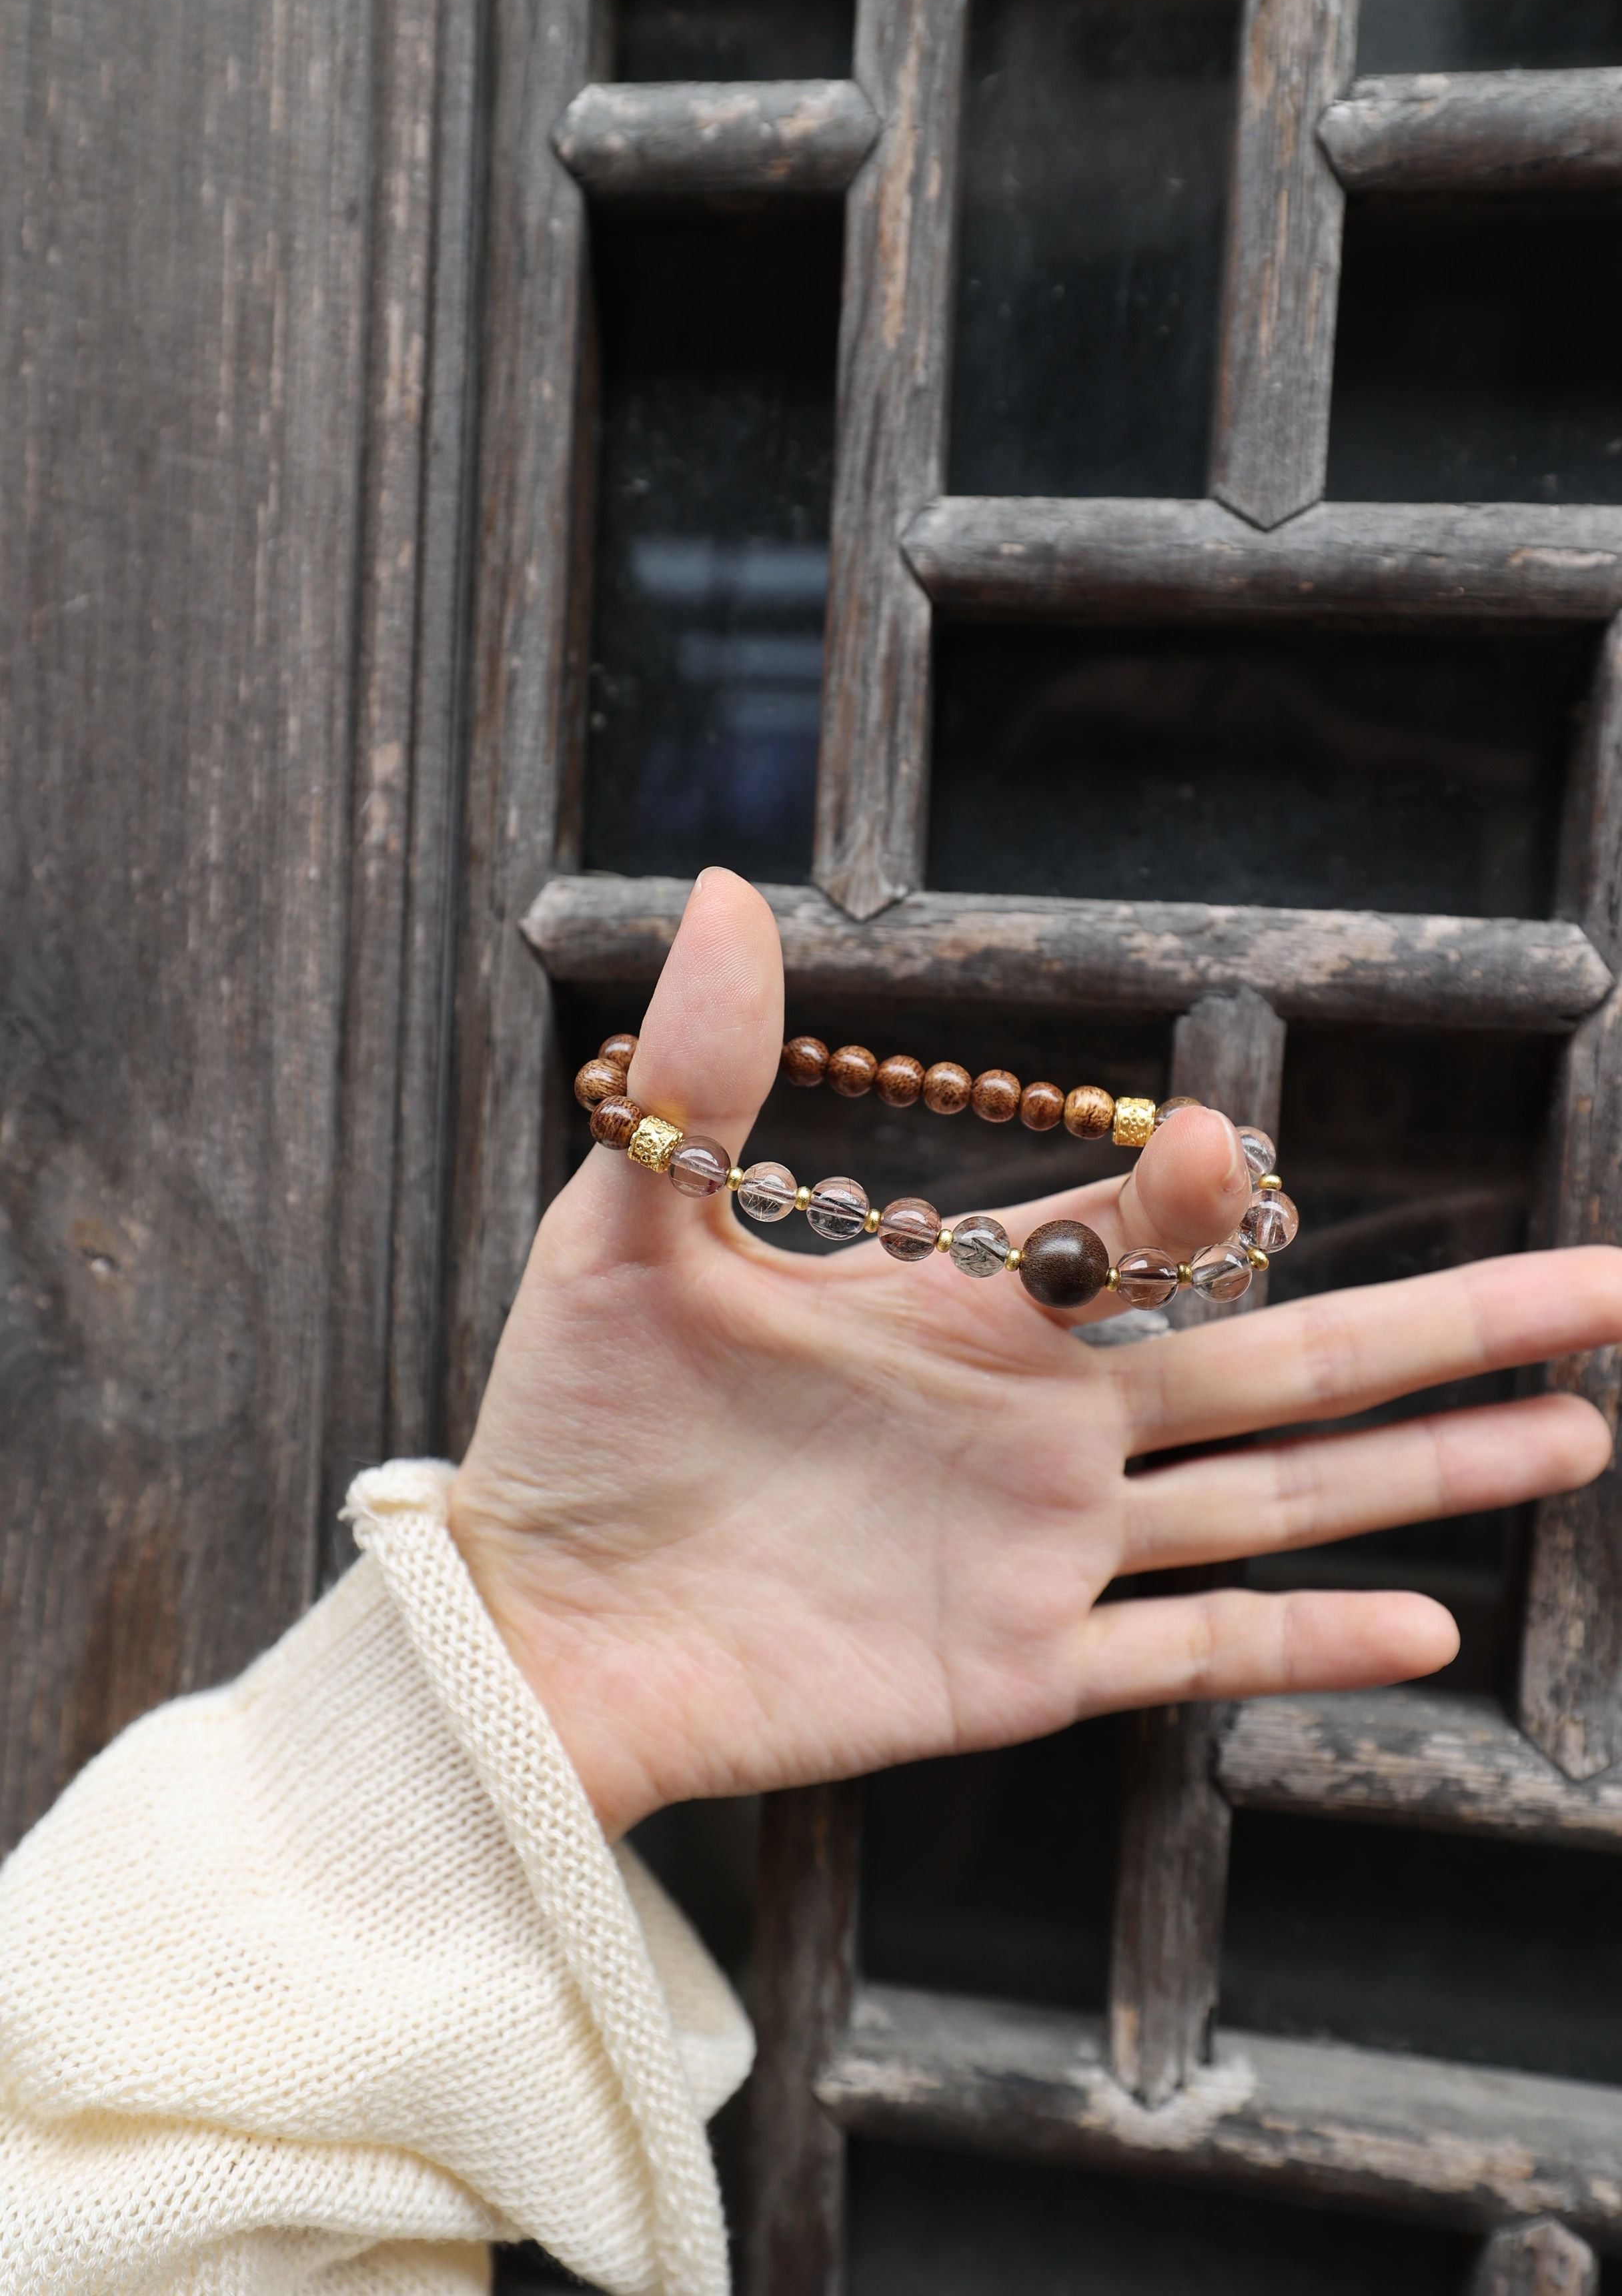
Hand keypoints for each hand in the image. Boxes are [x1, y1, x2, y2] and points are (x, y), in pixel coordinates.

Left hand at [451, 870, 1619, 1839]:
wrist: (540, 1620)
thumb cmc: (579, 1420)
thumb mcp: (629, 1225)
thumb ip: (707, 1076)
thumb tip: (733, 885)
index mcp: (969, 1312)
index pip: (1138, 1240)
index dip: (1198, 1196)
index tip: (1233, 1154)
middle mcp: (1044, 1425)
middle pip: (1285, 1362)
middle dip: (1448, 1324)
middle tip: (1605, 1282)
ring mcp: (1048, 1549)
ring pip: (1280, 1497)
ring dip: (1429, 1467)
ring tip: (1578, 1427)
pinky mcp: (1018, 1670)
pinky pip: (1193, 1651)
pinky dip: (1308, 1643)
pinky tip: (1433, 1624)